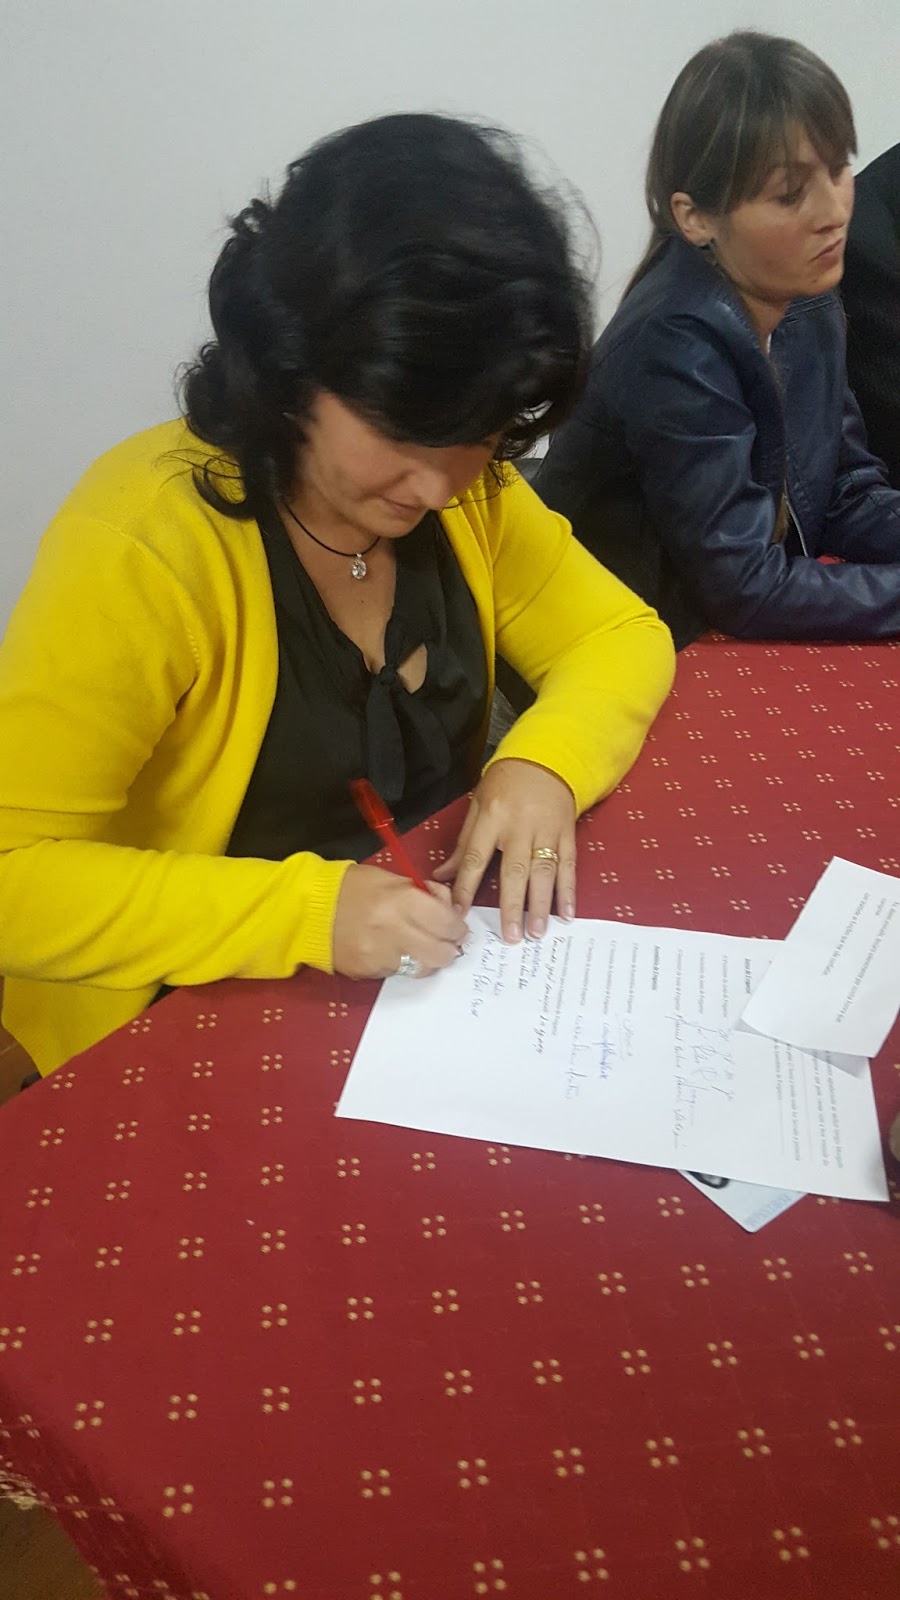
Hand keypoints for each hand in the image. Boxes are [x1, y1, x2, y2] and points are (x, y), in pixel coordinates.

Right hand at [332, 865, 467, 979]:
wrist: (307, 909)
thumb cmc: (351, 887)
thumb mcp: (391, 878)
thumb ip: (424, 893)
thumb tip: (449, 908)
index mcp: (401, 901)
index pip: (448, 924)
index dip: (457, 927)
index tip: (456, 926)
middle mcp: (394, 932)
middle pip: (442, 954)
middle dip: (448, 947)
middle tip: (444, 939)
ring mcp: (380, 956)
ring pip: (423, 968)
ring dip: (427, 958)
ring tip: (419, 946)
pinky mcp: (368, 972)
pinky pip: (398, 973)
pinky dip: (401, 963)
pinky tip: (392, 950)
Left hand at [434, 758, 575, 941]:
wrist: (545, 759)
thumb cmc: (505, 784)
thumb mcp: (478, 805)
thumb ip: (463, 843)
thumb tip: (443, 876)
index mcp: (492, 818)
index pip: (475, 858)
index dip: (465, 887)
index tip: (459, 914)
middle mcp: (520, 826)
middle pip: (515, 870)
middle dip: (512, 906)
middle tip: (510, 936)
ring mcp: (547, 831)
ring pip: (544, 872)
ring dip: (541, 904)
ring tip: (536, 932)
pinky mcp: (567, 834)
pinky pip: (568, 866)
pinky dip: (568, 891)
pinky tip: (566, 914)